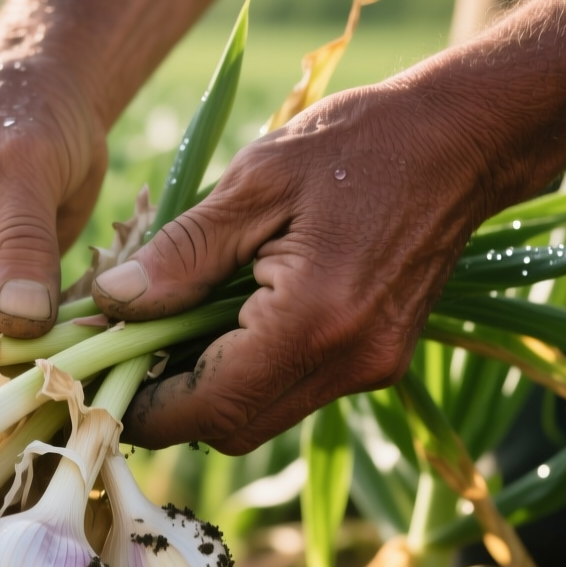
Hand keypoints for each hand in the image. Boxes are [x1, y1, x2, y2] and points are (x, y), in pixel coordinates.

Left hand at [93, 83, 490, 452]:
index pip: (208, 407)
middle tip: (127, 350)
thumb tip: (112, 302)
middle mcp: (348, 362)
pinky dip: (249, 372)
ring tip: (170, 327)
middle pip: (234, 428)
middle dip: (171, 404)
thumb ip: (181, 252)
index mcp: (314, 320)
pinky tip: (225, 319)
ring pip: (264, 416)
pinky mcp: (380, 359)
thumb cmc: (357, 143)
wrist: (465, 138)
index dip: (144, 406)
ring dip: (209, 389)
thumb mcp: (256, 181)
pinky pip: (295, 391)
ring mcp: (371, 367)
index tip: (100, 371)